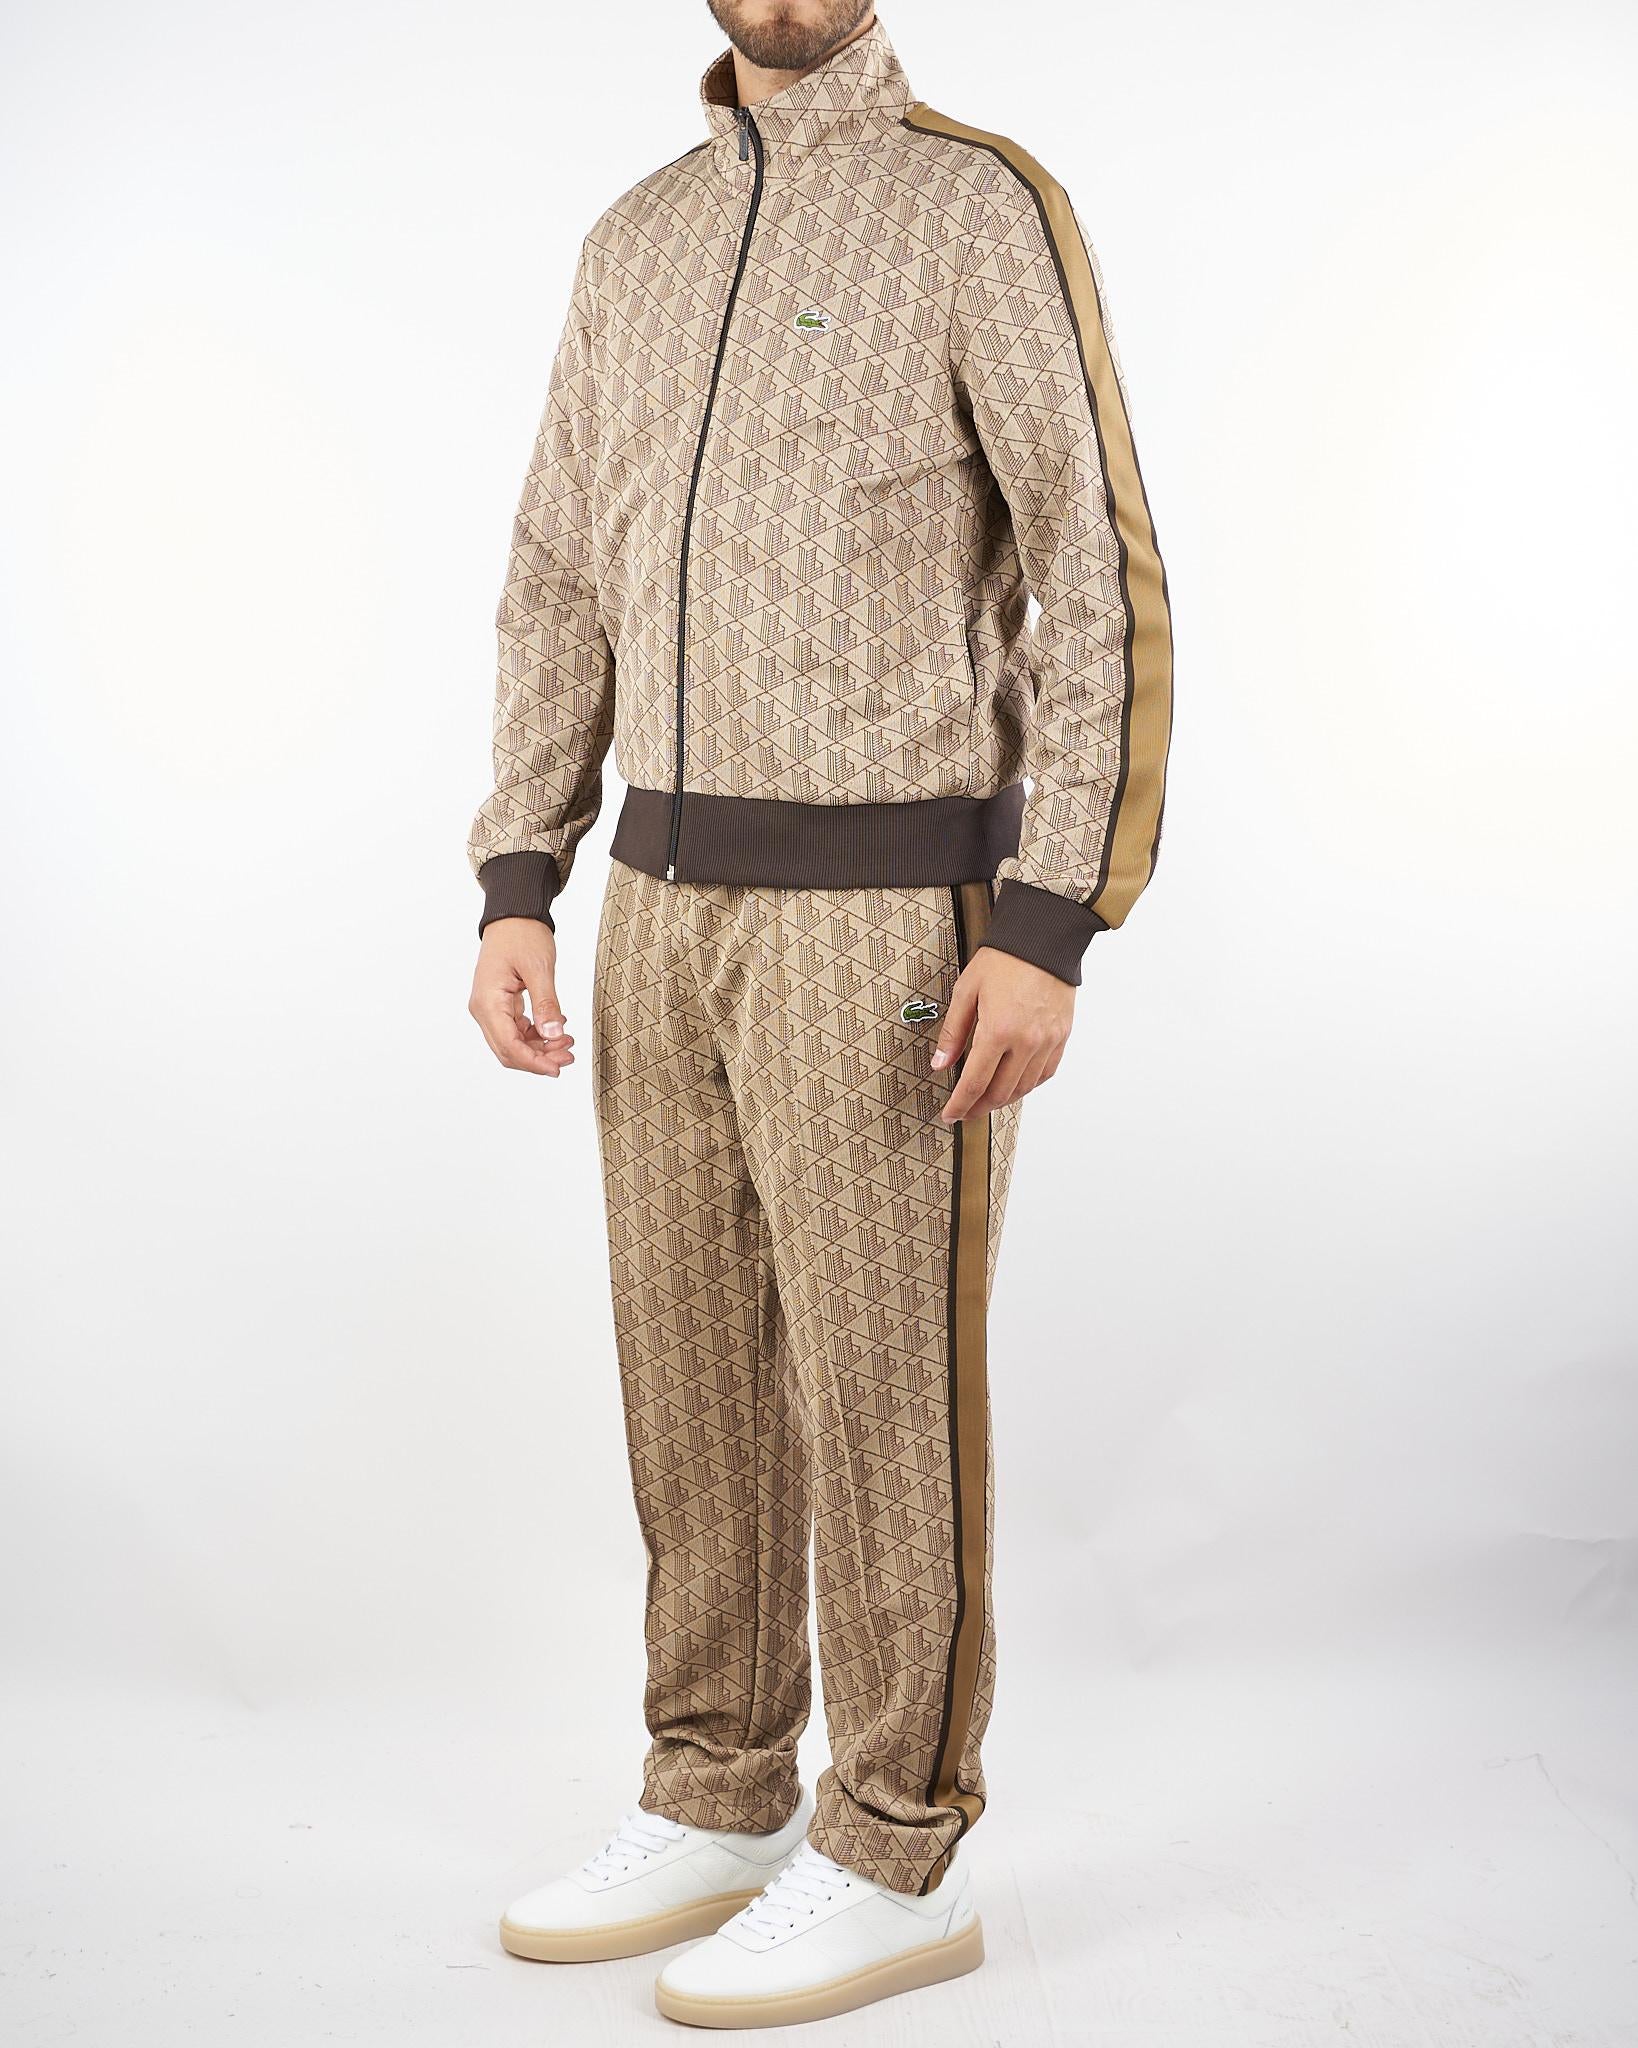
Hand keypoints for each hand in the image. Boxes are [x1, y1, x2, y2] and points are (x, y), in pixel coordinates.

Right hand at [468, 918, 574, 1076]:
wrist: (513, 915)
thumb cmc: (522, 934)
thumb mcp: (539, 968)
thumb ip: (546, 1004)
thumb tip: (554, 1035)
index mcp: (488, 1001)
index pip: (508, 1045)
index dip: (533, 1062)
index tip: (557, 1068)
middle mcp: (483, 1009)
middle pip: (508, 1050)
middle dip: (538, 1059)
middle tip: (569, 1056)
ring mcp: (490, 1008)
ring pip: (513, 1043)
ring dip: (539, 1049)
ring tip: (567, 1043)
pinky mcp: (500, 1005)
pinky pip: (516, 1030)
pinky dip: (537, 1036)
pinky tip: (557, 1029)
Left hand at [932, 946, 1072, 1121]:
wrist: (1043, 940)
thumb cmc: (1004, 959)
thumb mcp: (966, 991)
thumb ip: (953, 1032)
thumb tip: (940, 1063)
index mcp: (998, 1030)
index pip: (974, 1083)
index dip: (960, 1104)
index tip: (950, 1114)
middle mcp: (1026, 1042)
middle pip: (1000, 1092)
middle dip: (979, 1107)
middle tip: (965, 1111)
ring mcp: (1047, 1041)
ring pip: (1024, 1087)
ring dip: (1003, 1100)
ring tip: (987, 1100)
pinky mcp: (1061, 1037)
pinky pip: (1045, 1073)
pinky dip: (1028, 1085)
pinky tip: (1015, 1084)